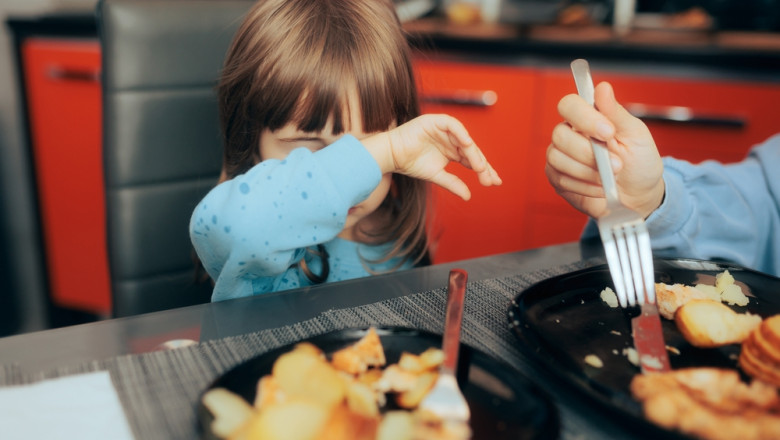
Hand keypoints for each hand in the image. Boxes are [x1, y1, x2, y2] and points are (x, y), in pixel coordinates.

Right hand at [364, 114, 501, 199]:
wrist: (392, 154)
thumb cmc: (410, 163)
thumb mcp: (436, 176)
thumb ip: (453, 183)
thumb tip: (468, 196)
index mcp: (453, 151)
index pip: (472, 160)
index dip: (484, 170)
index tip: (494, 182)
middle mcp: (452, 140)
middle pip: (472, 151)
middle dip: (482, 165)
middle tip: (489, 179)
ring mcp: (445, 129)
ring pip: (465, 140)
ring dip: (473, 153)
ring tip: (480, 168)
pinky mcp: (436, 121)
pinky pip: (453, 125)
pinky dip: (461, 133)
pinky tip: (468, 145)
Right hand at [545, 81, 664, 218]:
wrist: (639, 195)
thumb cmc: (639, 162)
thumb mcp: (636, 134)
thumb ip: (616, 112)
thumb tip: (603, 88)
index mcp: (588, 118)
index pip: (569, 105)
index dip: (584, 117)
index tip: (608, 132)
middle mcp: (569, 135)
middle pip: (559, 134)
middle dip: (588, 152)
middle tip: (615, 164)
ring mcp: (560, 158)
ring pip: (557, 158)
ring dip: (589, 172)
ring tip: (610, 177)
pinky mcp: (558, 179)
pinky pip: (561, 180)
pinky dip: (585, 186)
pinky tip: (600, 187)